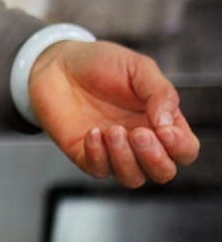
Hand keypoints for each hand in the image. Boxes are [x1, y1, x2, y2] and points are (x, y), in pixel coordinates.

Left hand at [27, 39, 199, 187]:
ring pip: (133, 178)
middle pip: (163, 172)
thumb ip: (160, 93)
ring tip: (112, 130)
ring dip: (125, 159)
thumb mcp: (137, 68)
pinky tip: (92, 132)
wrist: (57, 63)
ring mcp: (113, 151)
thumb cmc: (101, 63)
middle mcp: (140, 141)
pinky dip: (98, 155)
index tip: (164, 130)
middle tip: (138, 133)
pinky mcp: (86, 155)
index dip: (180, 147)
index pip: (184, 149)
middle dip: (155, 159)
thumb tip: (168, 125)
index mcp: (161, 122)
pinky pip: (99, 171)